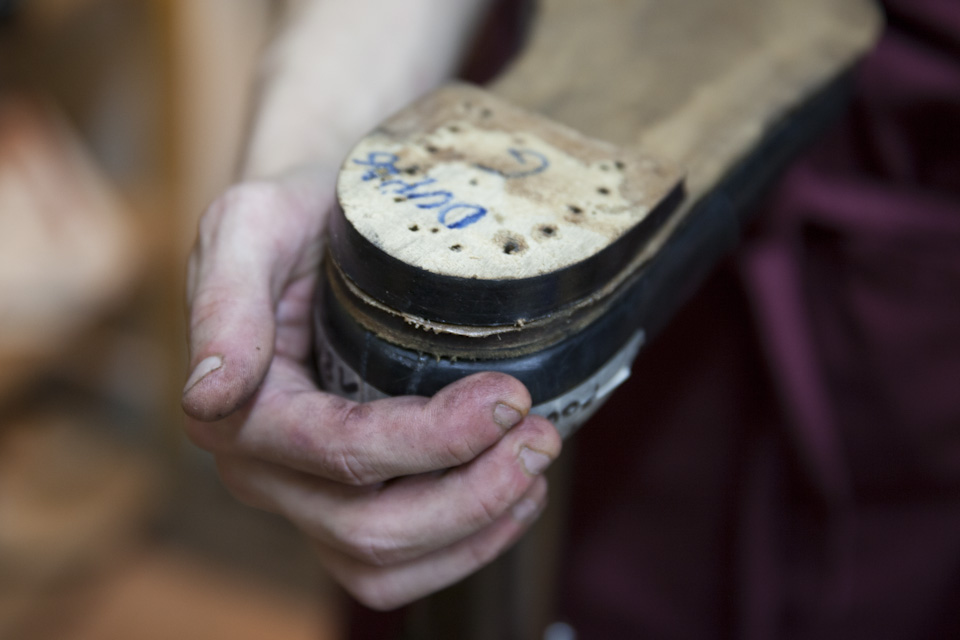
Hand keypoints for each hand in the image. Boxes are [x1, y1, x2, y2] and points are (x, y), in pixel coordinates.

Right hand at [181, 167, 560, 609]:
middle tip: (540, 437)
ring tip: (534, 471)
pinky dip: (461, 549)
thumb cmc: (292, 213)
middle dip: (472, 495)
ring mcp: (305, 495)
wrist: (319, 216)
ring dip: (473, 530)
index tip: (511, 398)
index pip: (342, 451)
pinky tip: (512, 502)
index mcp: (239, 409)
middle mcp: (266, 468)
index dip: (434, 440)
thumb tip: (208, 395)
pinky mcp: (344, 503)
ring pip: (384, 563)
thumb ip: (223, 303)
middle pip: (370, 529)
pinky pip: (394, 566)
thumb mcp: (248, 226)